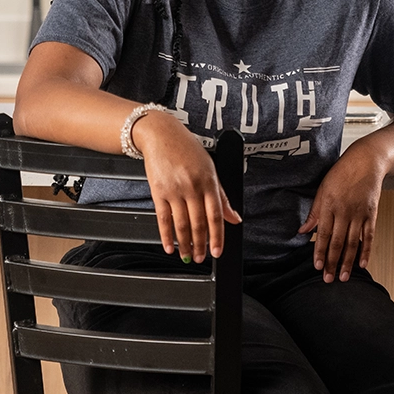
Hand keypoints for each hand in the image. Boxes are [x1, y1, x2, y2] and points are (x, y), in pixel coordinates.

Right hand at [133, 112, 241, 261]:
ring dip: (185, 244)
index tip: (217, 251)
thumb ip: (222, 196)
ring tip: (188, 256)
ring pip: (181, 224)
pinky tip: (169, 247)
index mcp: (209, 181)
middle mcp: (192, 186)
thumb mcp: (210, 168)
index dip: (218, 236)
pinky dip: (166, 236)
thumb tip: (234, 218)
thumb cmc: (187, 149)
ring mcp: (174, 190)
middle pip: (198, 223)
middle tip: (202, 258)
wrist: (161, 134)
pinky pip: (163, 219)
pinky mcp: (158, 192)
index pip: (216, 215)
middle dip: (201, 244)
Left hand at [301, 141, 387, 281]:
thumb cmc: (342, 173)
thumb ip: (314, 212)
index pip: (323, 233)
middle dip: (332, 262)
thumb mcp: (322, 189)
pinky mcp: (371, 214)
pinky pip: (369, 236)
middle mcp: (344, 211)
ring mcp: (359, 213)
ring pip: (353, 242)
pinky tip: (363, 264)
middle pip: (337, 242)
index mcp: (329, 205)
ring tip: (343, 277)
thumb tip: (302, 231)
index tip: (317, 266)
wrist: (367, 161)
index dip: (319, 251)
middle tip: (328, 280)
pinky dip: (366, 251)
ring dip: (348, 262)